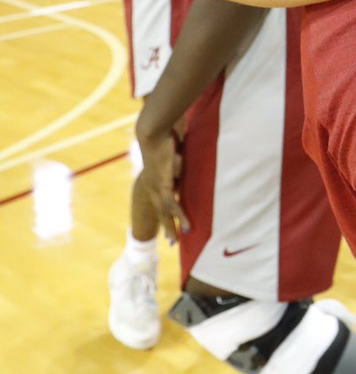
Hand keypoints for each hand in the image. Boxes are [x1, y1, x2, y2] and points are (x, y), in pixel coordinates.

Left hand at [135, 114, 188, 242]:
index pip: (159, 201)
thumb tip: (182, 161)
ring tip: (178, 239)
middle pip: (160, 211)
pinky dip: (179, 215)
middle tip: (172, 241)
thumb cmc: (163, 136)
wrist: (153, 132)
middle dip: (166, 226)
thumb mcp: (171, 152)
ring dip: (172, 226)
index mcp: (153, 179)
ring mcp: (156, 187)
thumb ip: (176, 161)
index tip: (169, 224)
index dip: (164, 214)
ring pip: (164, 212)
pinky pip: (172, 204)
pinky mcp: (163, 184)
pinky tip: (184, 224)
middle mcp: (152, 186)